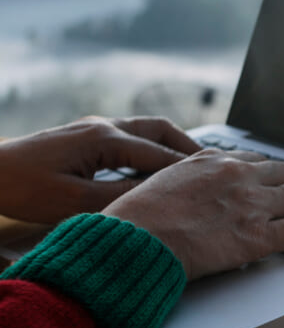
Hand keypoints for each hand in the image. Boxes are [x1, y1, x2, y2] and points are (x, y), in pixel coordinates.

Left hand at [0, 116, 201, 223]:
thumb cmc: (23, 189)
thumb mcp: (75, 201)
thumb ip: (122, 196)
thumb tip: (159, 197)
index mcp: (105, 139)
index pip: (161, 155)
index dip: (190, 170)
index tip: (216, 182)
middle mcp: (103, 126)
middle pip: (160, 130)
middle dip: (189, 147)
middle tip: (214, 166)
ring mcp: (92, 127)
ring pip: (146, 129)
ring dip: (171, 144)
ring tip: (191, 165)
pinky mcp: (83, 135)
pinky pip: (129, 136)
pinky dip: (151, 148)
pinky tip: (154, 167)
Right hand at [103, 149, 283, 279]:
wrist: (133, 240)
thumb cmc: (135, 219)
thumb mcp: (160, 184)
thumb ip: (188, 182)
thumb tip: (198, 192)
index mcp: (211, 161)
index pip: (256, 161)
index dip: (280, 170)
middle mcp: (237, 176)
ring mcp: (251, 204)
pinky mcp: (258, 235)